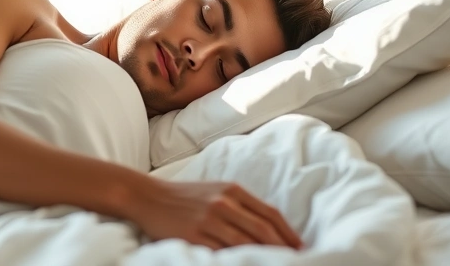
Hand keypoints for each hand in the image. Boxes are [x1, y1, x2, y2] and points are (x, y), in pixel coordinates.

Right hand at [128, 179, 302, 250]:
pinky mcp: (193, 236)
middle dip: (283, 249)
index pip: (270, 213)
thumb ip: (241, 205)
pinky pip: (220, 253)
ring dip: (264, 257)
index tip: (301, 248)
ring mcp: (208, 220)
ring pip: (245, 243)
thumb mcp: (215, 191)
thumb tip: (269, 227)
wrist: (148, 196)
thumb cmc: (184, 196)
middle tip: (298, 262)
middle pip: (263, 229)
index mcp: (232, 190)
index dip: (289, 233)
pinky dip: (235, 261)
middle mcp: (223, 203)